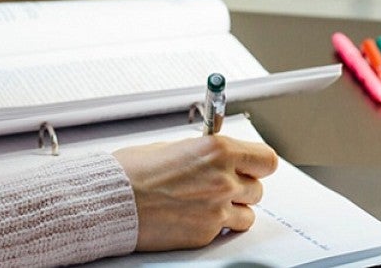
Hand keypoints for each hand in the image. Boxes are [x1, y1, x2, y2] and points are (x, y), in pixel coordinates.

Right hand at [113, 136, 277, 250]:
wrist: (113, 201)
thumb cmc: (134, 171)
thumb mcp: (175, 147)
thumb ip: (205, 152)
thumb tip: (218, 156)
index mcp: (218, 151)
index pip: (266, 160)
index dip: (259, 164)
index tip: (253, 165)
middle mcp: (223, 180)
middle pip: (258, 188)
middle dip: (242, 186)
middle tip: (223, 185)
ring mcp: (217, 209)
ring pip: (248, 213)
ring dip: (233, 208)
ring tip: (209, 203)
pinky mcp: (206, 233)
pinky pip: (225, 230)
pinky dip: (215, 225)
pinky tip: (195, 216)